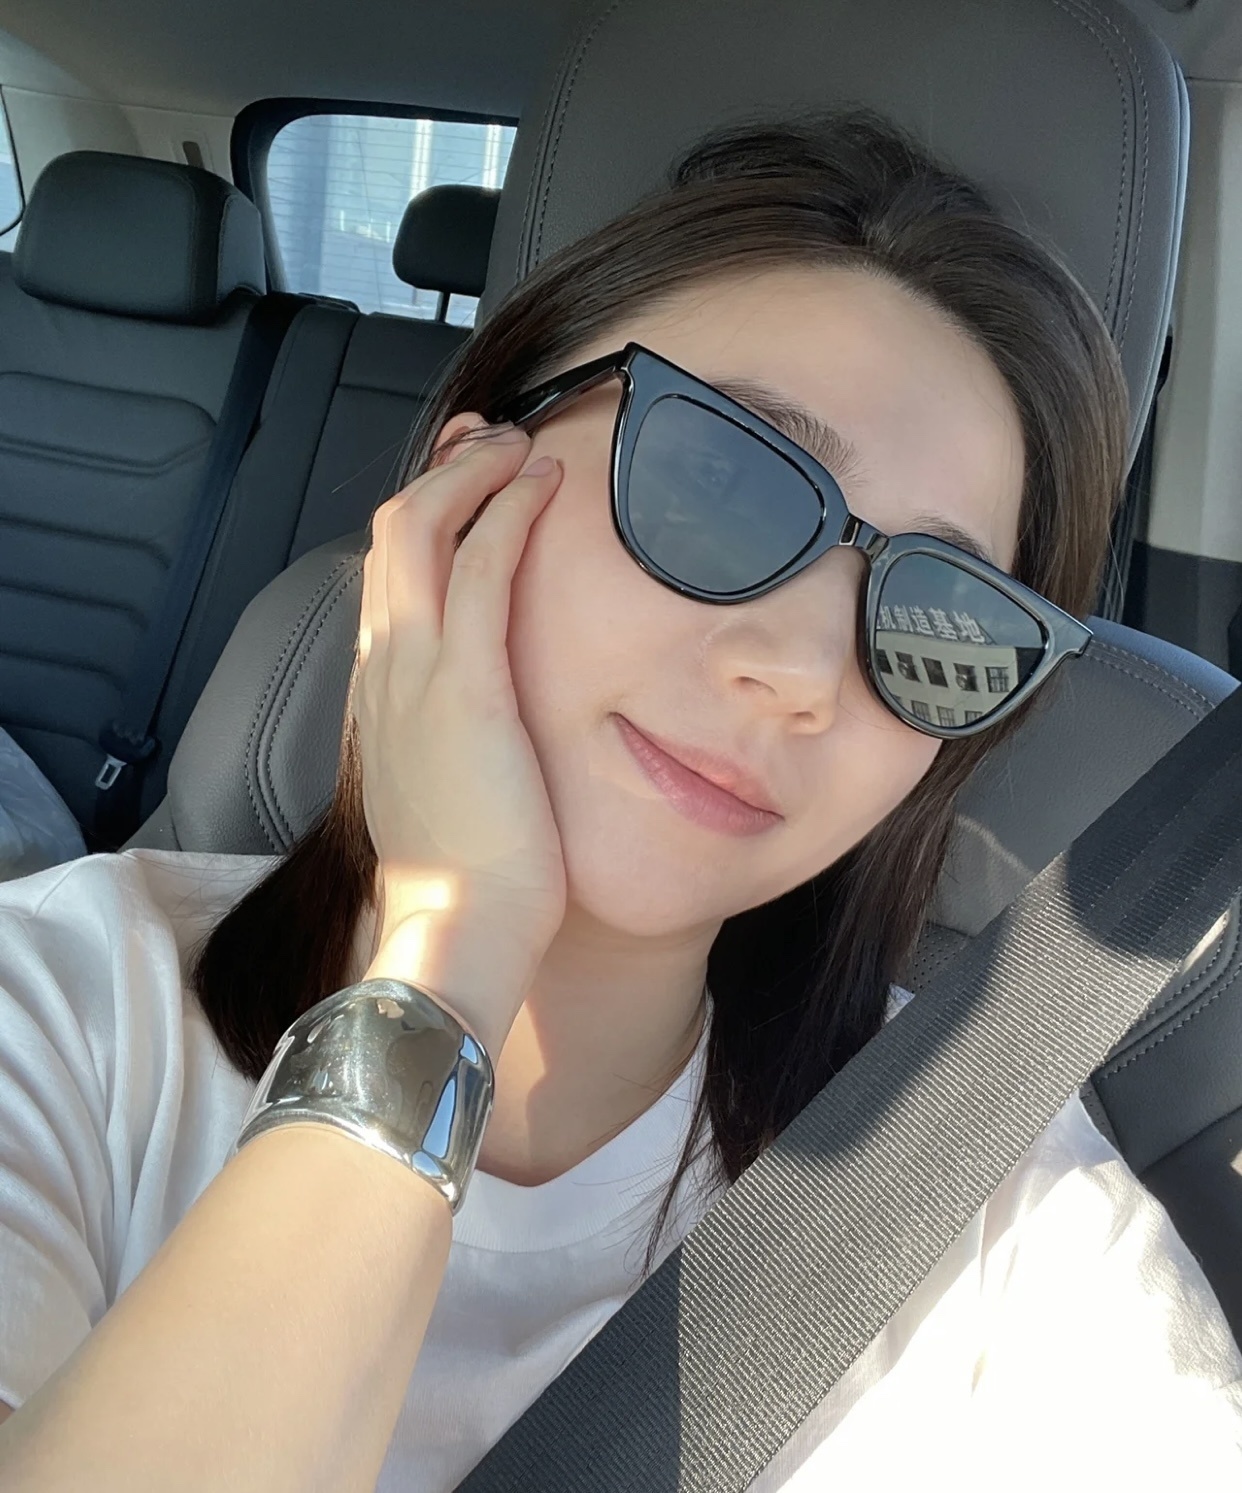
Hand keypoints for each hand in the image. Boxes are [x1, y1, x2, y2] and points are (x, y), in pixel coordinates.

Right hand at [352, 421, 567, 1047]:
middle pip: (397, 533)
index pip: (393, 578)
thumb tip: (473, 725)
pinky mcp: (466, 685)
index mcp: (382, 694)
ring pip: (427, 529)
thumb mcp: (438, 793)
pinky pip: (484, 567)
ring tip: (522, 444)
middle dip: (444, 472)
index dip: (426, 517)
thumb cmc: (460, 878)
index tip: (465, 484)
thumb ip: (443, 742)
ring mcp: (417, 672)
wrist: (453, 931)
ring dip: (475, 471)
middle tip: (493, 440)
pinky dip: (510, 510)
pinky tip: (545, 482)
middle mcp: (386, 668)